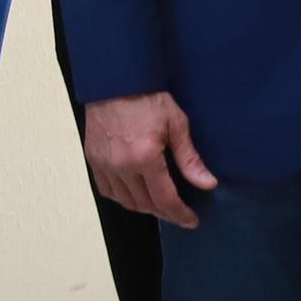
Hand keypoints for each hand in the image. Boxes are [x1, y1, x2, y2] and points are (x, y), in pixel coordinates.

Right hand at [80, 92, 212, 226]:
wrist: (115, 80)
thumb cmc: (147, 97)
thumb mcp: (176, 123)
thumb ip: (190, 159)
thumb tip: (208, 184)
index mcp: (145, 157)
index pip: (165, 199)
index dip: (180, 214)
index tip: (191, 221)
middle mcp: (122, 166)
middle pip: (145, 204)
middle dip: (165, 213)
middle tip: (179, 213)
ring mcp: (104, 164)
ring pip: (126, 201)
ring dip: (144, 207)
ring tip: (160, 205)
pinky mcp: (93, 159)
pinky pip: (107, 190)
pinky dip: (123, 197)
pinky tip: (135, 193)